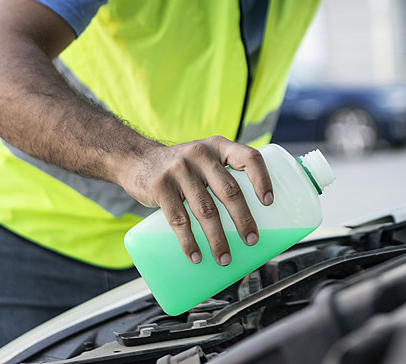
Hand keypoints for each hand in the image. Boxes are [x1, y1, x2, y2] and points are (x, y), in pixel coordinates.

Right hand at [123, 136, 272, 265]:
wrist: (136, 159)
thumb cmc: (180, 167)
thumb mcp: (204, 159)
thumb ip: (223, 175)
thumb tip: (252, 217)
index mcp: (218, 146)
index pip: (248, 157)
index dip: (262, 179)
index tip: (269, 202)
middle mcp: (200, 154)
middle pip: (229, 190)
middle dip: (243, 220)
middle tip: (251, 240)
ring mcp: (179, 169)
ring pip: (205, 210)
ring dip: (217, 239)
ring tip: (224, 258)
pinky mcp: (160, 186)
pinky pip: (178, 219)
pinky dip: (189, 241)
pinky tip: (196, 255)